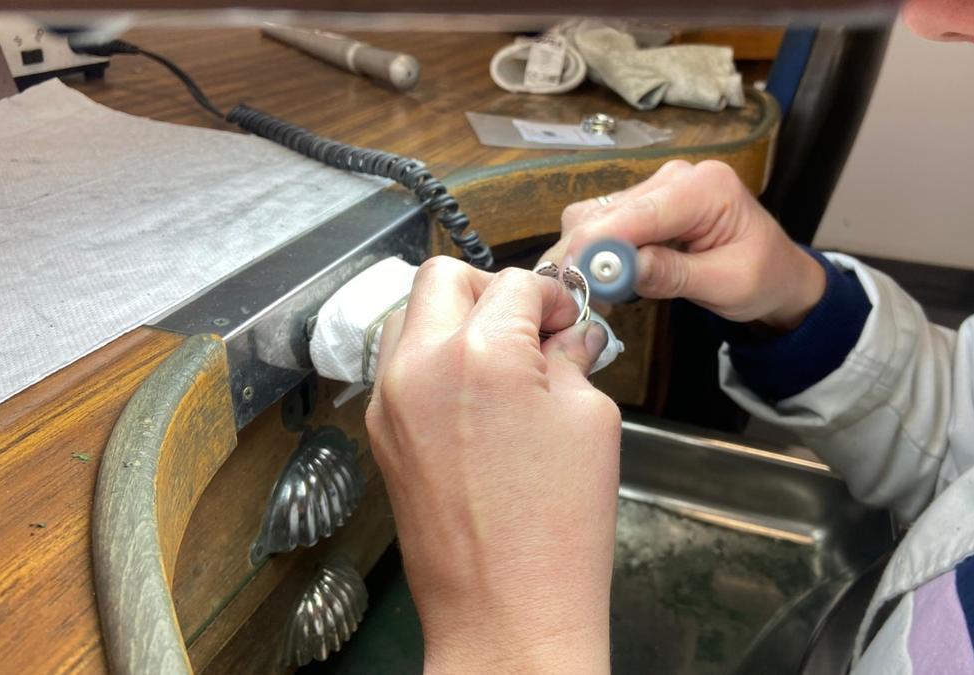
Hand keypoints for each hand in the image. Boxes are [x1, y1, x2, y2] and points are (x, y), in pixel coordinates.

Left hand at [366, 257, 620, 673]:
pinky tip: (479, 402)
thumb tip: (568, 338)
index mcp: (480, 355)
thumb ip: (572, 361)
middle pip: (444, 278)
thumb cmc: (553, 533)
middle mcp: (420, 367)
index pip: (516, 283)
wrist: (505, 613)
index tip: (568, 321)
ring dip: (459, 323)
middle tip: (531, 328)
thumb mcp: (590, 423)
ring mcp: (390, 402)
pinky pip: (403, 368)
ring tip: (505, 366)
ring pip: (414, 318)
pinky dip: (438, 364)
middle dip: (492, 291)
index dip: (553, 297)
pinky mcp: (382, 435)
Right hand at [541, 160, 825, 330]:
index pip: (641, 213)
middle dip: (586, 254)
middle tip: (577, 298)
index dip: (601, 244)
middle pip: (607, 211)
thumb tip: (622, 271)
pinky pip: (601, 225)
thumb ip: (675, 275)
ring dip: (586, 256)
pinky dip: (594, 255)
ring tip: (591, 295)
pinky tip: (604, 281)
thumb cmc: (763, 278)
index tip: (575, 277)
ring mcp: (655, 189)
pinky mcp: (642, 205)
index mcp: (706, 187)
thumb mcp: (728, 285)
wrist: (778, 272)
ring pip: (594, 217)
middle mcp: (675, 177)